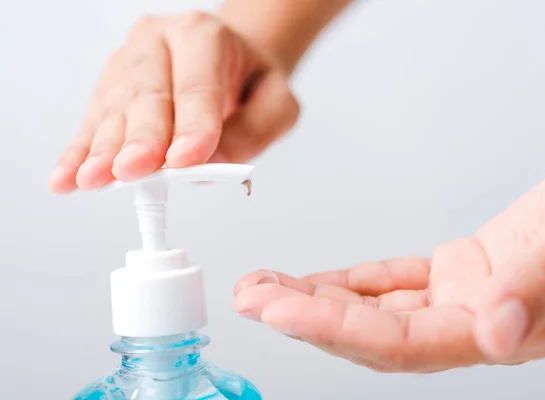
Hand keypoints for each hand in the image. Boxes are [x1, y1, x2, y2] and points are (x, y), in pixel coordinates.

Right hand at [49, 11, 298, 192]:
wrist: (232, 61)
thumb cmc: (252, 82)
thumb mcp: (277, 102)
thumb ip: (253, 130)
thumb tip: (209, 163)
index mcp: (203, 36)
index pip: (196, 84)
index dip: (191, 125)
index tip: (183, 161)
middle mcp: (159, 41)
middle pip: (147, 93)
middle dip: (140, 138)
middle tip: (132, 170)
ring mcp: (129, 61)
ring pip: (115, 108)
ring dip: (103, 149)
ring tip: (92, 180)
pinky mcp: (111, 86)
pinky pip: (93, 121)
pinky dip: (80, 152)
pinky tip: (66, 177)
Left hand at [234, 143, 544, 372]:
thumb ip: (543, 285)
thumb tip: (496, 332)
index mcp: (506, 329)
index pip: (401, 343)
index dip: (334, 331)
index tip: (277, 311)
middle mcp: (478, 324)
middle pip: (376, 333)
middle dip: (308, 316)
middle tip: (252, 298)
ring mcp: (468, 300)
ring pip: (380, 309)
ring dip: (321, 298)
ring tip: (268, 287)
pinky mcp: (463, 271)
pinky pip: (397, 283)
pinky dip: (355, 280)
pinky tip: (322, 279)